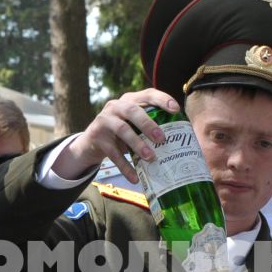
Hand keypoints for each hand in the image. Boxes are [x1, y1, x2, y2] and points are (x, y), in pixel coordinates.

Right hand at [48, 89, 178, 182]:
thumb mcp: (133, 125)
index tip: (175, 109)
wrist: (90, 143)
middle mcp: (115, 106)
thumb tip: (181, 142)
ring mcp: (104, 120)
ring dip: (137, 144)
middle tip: (161, 138)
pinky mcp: (96, 137)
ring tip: (150, 157)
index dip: (162, 99)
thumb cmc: (120, 133)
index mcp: (129, 100)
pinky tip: (135, 177)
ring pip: (122, 130)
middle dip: (148, 123)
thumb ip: (149, 126)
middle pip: (132, 110)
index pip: (147, 94)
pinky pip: (112, 153)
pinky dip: (125, 166)